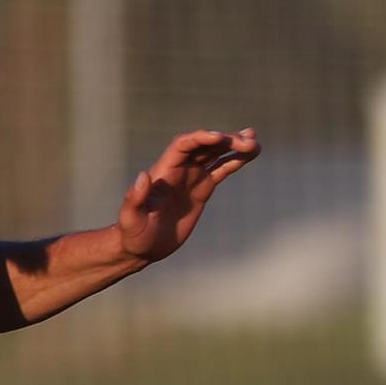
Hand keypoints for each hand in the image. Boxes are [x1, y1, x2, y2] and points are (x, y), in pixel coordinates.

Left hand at [117, 129, 258, 264]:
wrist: (142, 246)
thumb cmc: (133, 233)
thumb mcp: (130, 218)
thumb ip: (135, 198)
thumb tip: (143, 176)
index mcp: (164, 171)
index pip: (184, 145)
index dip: (201, 138)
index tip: (221, 138)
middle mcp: (179, 169)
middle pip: (204, 146)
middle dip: (225, 141)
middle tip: (248, 141)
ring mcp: (192, 178)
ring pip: (215, 155)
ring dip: (234, 146)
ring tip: (255, 143)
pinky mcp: (202, 190)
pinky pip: (220, 170)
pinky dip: (234, 162)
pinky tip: (250, 155)